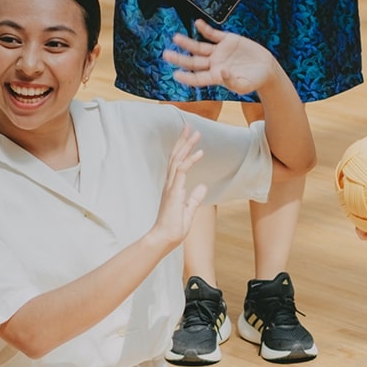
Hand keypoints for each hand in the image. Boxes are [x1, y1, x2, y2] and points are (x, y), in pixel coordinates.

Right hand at [145, 127, 207, 251]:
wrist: (164, 239)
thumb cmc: (173, 228)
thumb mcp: (189, 211)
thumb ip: (194, 198)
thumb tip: (203, 186)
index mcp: (173, 188)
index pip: (177, 163)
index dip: (183, 149)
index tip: (190, 137)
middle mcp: (170, 184)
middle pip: (176, 157)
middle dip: (183, 141)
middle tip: (189, 126)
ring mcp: (171, 187)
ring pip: (178, 160)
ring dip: (186, 145)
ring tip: (195, 133)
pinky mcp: (174, 192)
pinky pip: (182, 171)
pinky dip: (190, 160)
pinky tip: (199, 152)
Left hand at [164, 21, 280, 94]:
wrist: (266, 68)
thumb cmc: (254, 81)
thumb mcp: (244, 85)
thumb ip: (231, 81)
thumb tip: (221, 71)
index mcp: (215, 76)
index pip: (197, 77)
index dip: (187, 77)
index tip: (176, 74)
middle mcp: (214, 63)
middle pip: (193, 61)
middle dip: (180, 58)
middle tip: (166, 55)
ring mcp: (219, 51)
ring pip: (199, 47)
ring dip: (188, 43)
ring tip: (176, 38)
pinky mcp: (227, 40)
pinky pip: (213, 34)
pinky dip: (205, 29)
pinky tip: (198, 24)